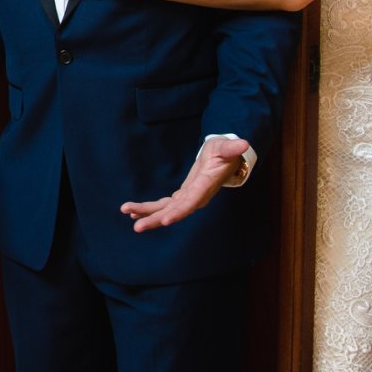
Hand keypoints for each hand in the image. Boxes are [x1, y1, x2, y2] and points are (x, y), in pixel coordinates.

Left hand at [121, 137, 251, 230]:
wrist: (225, 159)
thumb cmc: (225, 151)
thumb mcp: (227, 147)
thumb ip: (232, 148)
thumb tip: (244, 144)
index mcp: (205, 186)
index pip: (192, 202)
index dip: (179, 212)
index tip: (165, 220)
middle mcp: (196, 197)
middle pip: (175, 212)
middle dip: (156, 219)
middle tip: (137, 227)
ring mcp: (188, 198)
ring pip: (166, 210)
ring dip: (147, 213)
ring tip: (127, 213)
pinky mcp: (182, 196)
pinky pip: (163, 205)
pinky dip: (148, 208)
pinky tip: (133, 211)